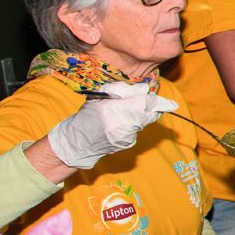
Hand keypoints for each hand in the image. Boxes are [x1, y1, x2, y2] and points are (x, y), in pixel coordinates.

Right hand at [48, 82, 176, 168]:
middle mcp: (123, 125)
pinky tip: (124, 123)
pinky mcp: (128, 144)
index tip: (158, 98)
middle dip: (153, 107)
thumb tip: (143, 90)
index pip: (145, 104)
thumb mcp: (100, 98)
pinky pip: (138, 130)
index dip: (153, 100)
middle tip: (155, 102)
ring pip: (145, 122)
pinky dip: (135, 124)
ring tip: (131, 111)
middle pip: (150, 114)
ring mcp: (127, 137)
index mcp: (115, 111)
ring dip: (143, 115)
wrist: (76, 143)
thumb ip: (121, 92)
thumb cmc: (86, 117)